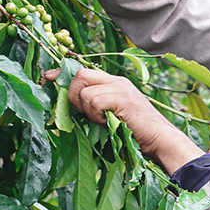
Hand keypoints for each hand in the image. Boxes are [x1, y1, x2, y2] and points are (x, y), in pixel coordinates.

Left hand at [47, 68, 204, 174]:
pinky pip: (94, 101)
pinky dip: (96, 115)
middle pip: (80, 74)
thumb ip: (95, 106)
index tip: (49, 77)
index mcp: (114, 83)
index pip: (83, 70)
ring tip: (102, 120)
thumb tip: (69, 104)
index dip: (63, 73)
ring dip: (87, 110)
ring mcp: (120, 88)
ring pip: (84, 91)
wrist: (160, 139)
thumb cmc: (135, 133)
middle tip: (83, 113)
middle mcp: (117, 81)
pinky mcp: (122, 98)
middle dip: (73, 94)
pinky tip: (108, 122)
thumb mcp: (111, 115)